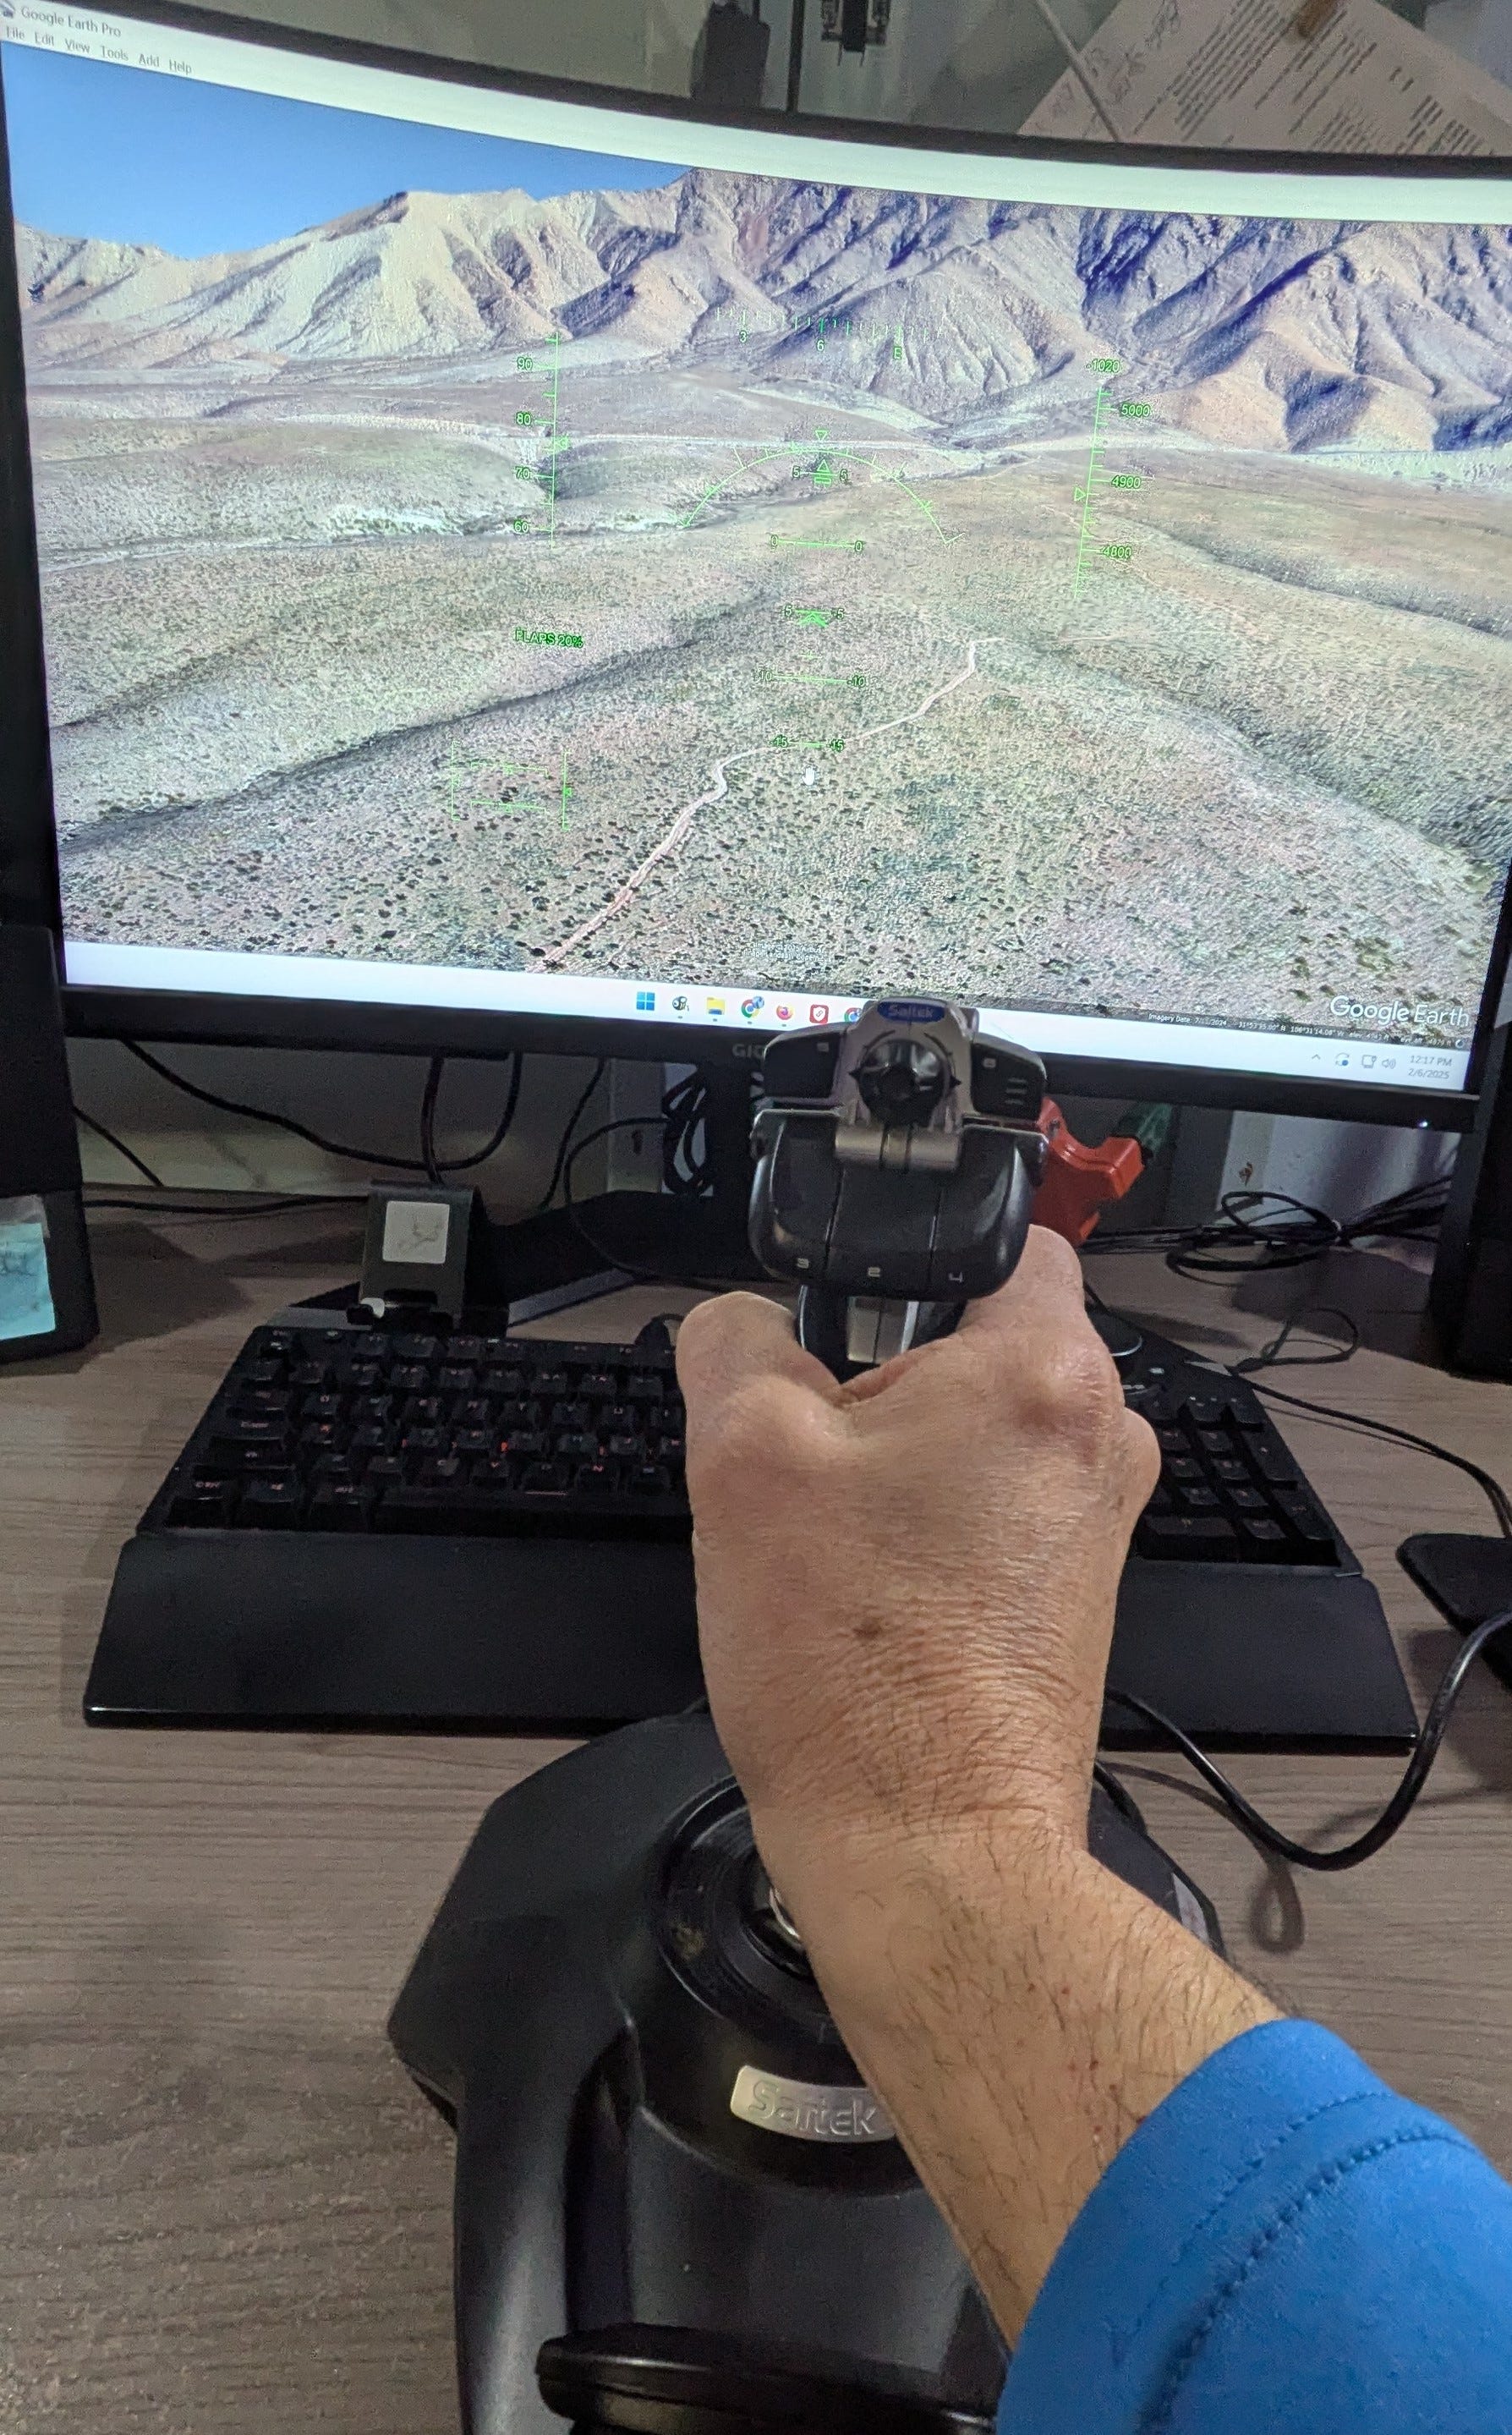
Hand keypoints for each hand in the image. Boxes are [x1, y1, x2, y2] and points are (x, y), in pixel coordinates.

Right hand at [676, 1239, 1273, 2340]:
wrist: (931, 1855)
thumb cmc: (857, 1673)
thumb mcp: (743, 1462)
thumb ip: (734, 1345)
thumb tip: (739, 1320)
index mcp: (1045, 1373)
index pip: (1003, 1236)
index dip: (906, 1252)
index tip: (840, 1305)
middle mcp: (1101, 1439)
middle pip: (974, 1342)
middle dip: (881, 1379)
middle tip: (807, 1453)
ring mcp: (1097, 1524)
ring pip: (975, 1435)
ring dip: (897, 1463)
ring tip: (831, 1541)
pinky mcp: (1074, 1596)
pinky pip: (989, 1514)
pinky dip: (926, 1531)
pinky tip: (863, 1594)